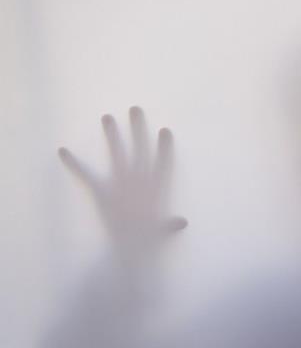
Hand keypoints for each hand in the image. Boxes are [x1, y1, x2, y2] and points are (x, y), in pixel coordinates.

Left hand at [58, 107, 186, 265]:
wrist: (131, 246)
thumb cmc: (148, 239)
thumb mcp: (161, 230)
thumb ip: (169, 224)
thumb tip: (182, 222)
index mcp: (155, 188)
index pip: (162, 162)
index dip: (163, 146)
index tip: (164, 130)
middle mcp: (139, 179)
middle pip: (139, 148)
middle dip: (137, 128)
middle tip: (134, 110)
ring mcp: (120, 183)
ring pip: (116, 153)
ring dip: (111, 134)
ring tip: (106, 117)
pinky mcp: (102, 191)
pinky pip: (86, 175)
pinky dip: (73, 163)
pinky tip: (63, 150)